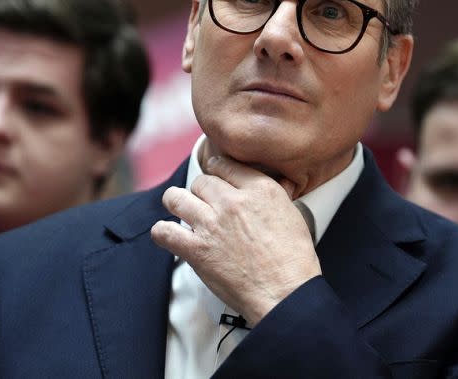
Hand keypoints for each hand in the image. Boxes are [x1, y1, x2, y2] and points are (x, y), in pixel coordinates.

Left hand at [150, 155, 320, 325]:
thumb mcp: (293, 215)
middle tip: (204, 202)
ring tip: (181, 210)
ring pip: (176, 198)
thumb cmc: (294, 260)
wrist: (286, 292)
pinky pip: (164, 232)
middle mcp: (232, 202)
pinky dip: (163, 232)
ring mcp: (211, 224)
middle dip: (201, 191)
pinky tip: (169, 234)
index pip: (225, 164)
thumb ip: (276, 196)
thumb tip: (276, 185)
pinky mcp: (197, 249)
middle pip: (201, 181)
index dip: (217, 170)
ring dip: (177, 204)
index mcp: (259, 189)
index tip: (215, 177)